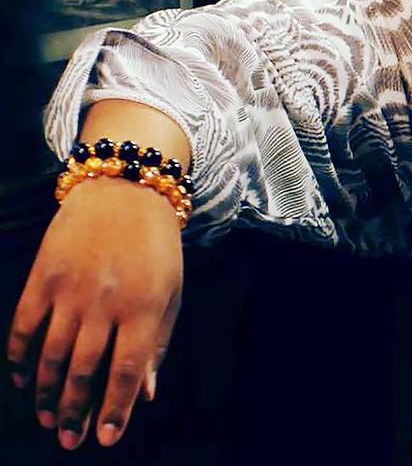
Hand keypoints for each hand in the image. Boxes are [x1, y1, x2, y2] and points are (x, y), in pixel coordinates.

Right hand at [6, 177, 182, 449]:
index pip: (127, 371)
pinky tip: (24, 383)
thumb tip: (148, 393)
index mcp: (146, 307)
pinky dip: (20, 359)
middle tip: (71, 441)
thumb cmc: (156, 246)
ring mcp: (71, 290)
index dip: (115, 409)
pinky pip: (24, 328)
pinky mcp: (43, 277)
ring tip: (51, 421)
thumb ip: (159, 343)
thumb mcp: (172, 291)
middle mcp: (106, 302)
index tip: (105, 438)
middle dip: (77, 412)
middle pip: (85, 371)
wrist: (126, 190)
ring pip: (52, 356)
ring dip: (49, 395)